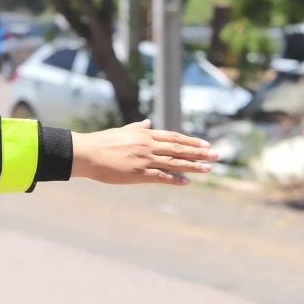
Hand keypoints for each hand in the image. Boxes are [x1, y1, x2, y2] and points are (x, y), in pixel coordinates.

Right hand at [71, 119, 217, 185]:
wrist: (86, 153)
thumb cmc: (100, 142)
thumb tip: (147, 123)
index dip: (191, 140)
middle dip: (199, 152)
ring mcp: (144, 159)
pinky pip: (161, 176)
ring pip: (174, 162)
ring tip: (209, 169)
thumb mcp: (121, 131)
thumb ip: (136, 128)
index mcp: (143, 134)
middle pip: (179, 148)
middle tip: (216, 155)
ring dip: (193, 165)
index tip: (205, 144)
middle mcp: (147, 145)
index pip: (173, 137)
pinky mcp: (138, 173)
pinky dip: (175, 179)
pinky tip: (187, 181)